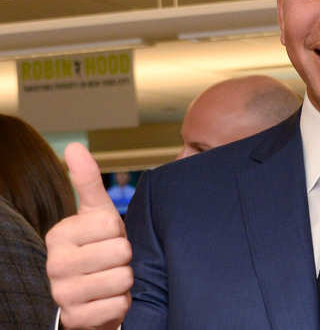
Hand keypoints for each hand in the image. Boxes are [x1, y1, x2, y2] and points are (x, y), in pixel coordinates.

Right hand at [45, 143, 131, 328]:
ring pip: (121, 279)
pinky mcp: (75, 319)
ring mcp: (62, 294)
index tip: (108, 239)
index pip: (111, 225)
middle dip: (125, 258)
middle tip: (114, 261)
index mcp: (59, 235)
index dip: (120, 232)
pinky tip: (109, 300)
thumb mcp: (96, 213)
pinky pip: (118, 306)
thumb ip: (87, 181)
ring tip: (112, 278)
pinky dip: (121, 304)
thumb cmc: (99, 247)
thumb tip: (73, 146)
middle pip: (120, 253)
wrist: (94, 295)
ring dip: (125, 281)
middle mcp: (54, 264)